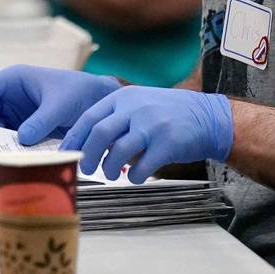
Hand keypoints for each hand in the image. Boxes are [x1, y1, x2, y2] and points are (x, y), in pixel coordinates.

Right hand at [0, 65, 120, 144]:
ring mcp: (16, 112)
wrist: (99, 102)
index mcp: (14, 79)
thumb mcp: (59, 105)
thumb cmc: (79, 92)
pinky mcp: (24, 128)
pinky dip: (7, 147)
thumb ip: (41, 121)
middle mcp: (10, 95)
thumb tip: (22, 140)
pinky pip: (8, 138)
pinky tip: (9, 156)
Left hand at [60, 86, 232, 182]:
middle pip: (99, 134)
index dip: (75, 137)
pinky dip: (134, 176)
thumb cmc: (168, 114)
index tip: (65, 153)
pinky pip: (142, 166)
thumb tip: (87, 143)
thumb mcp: (140, 104)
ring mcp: (152, 125)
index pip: (89, 117)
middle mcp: (135, 108)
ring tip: (111, 174)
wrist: (208, 117)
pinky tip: (136, 176)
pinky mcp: (167, 143)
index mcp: (124, 97)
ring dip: (109, 168)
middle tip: (85, 168)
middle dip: (87, 155)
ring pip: (118, 151)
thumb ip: (116, 118)